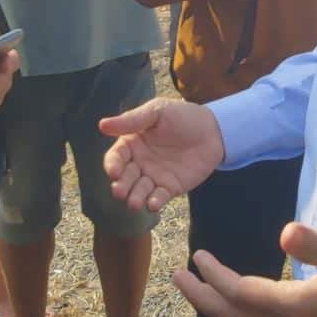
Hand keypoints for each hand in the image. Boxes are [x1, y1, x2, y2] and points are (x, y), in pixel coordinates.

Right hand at [100, 99, 226, 211]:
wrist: (214, 130)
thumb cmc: (183, 116)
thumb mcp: (157, 112)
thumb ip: (132, 120)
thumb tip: (102, 125)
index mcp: (132, 143)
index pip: (116, 157)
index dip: (112, 165)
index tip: (113, 171)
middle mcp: (139, 162)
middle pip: (124, 178)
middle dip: (121, 186)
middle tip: (119, 192)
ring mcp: (154, 176)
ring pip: (139, 191)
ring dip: (135, 198)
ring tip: (134, 203)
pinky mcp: (170, 187)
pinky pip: (158, 197)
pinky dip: (154, 203)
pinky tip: (153, 205)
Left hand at [176, 223, 316, 316]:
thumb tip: (285, 232)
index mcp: (297, 308)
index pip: (241, 294)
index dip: (216, 276)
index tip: (197, 256)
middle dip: (202, 297)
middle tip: (176, 277)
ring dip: (218, 305)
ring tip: (198, 286)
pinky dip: (240, 310)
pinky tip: (241, 297)